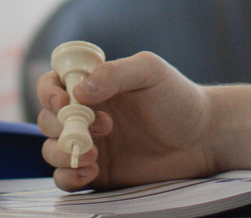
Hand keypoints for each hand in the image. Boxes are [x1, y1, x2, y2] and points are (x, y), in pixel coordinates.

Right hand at [36, 51, 216, 190]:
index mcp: (93, 86)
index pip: (52, 84)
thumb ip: (114, 73)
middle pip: (47, 120)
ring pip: (51, 150)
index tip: (62, 101)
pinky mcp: (99, 174)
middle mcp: (86, 115)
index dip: (48, 92)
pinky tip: (90, 171)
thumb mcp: (150, 72)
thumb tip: (78, 91)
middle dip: (60, 126)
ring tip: (94, 153)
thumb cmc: (178, 98)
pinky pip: (66, 179)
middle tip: (97, 128)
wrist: (203, 138)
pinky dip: (68, 177)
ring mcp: (91, 145)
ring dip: (62, 152)